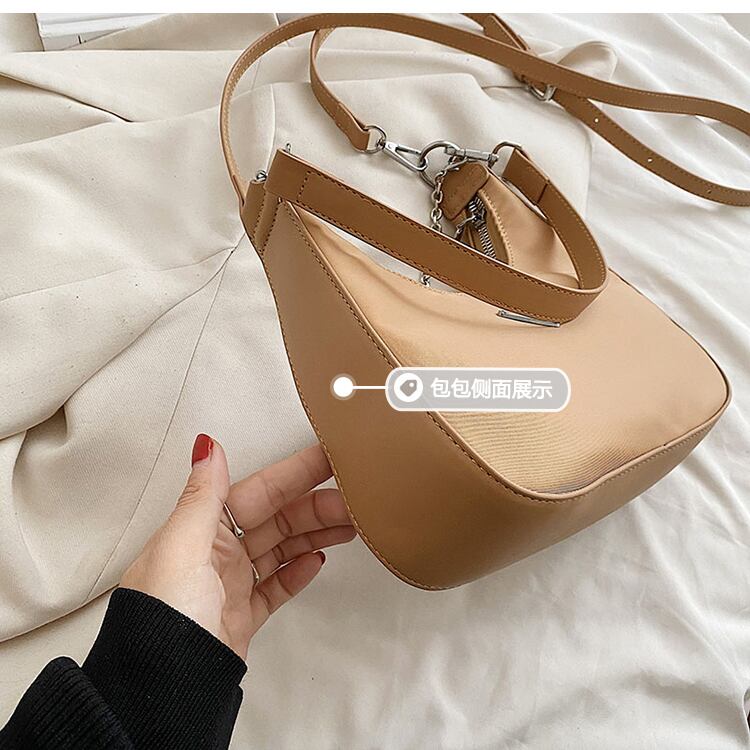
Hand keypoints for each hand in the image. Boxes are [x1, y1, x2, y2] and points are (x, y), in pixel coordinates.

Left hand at [121, 435, 355, 659]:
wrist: (162, 691)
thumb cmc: (161, 619)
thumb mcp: (181, 548)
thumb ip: (203, 497)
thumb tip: (208, 446)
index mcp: (200, 530)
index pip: (258, 491)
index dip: (294, 473)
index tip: (327, 457)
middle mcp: (216, 553)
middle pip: (277, 518)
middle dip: (316, 506)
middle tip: (354, 498)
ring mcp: (231, 585)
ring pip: (282, 548)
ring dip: (316, 534)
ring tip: (350, 525)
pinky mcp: (242, 616)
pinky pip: (278, 585)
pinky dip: (299, 571)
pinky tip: (318, 561)